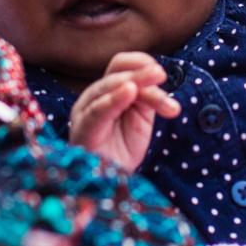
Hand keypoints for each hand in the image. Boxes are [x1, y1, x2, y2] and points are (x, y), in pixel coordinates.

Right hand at [68, 51, 181, 171]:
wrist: (109, 183)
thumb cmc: (123, 150)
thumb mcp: (142, 119)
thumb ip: (148, 97)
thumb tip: (157, 76)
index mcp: (107, 91)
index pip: (120, 64)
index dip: (141, 63)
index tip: (162, 74)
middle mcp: (93, 96)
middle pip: (118, 73)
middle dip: (143, 74)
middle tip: (162, 76)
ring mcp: (85, 111)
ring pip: (108, 86)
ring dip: (136, 81)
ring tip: (157, 79)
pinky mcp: (82, 129)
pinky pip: (97, 110)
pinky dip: (113, 98)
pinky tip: (130, 91)